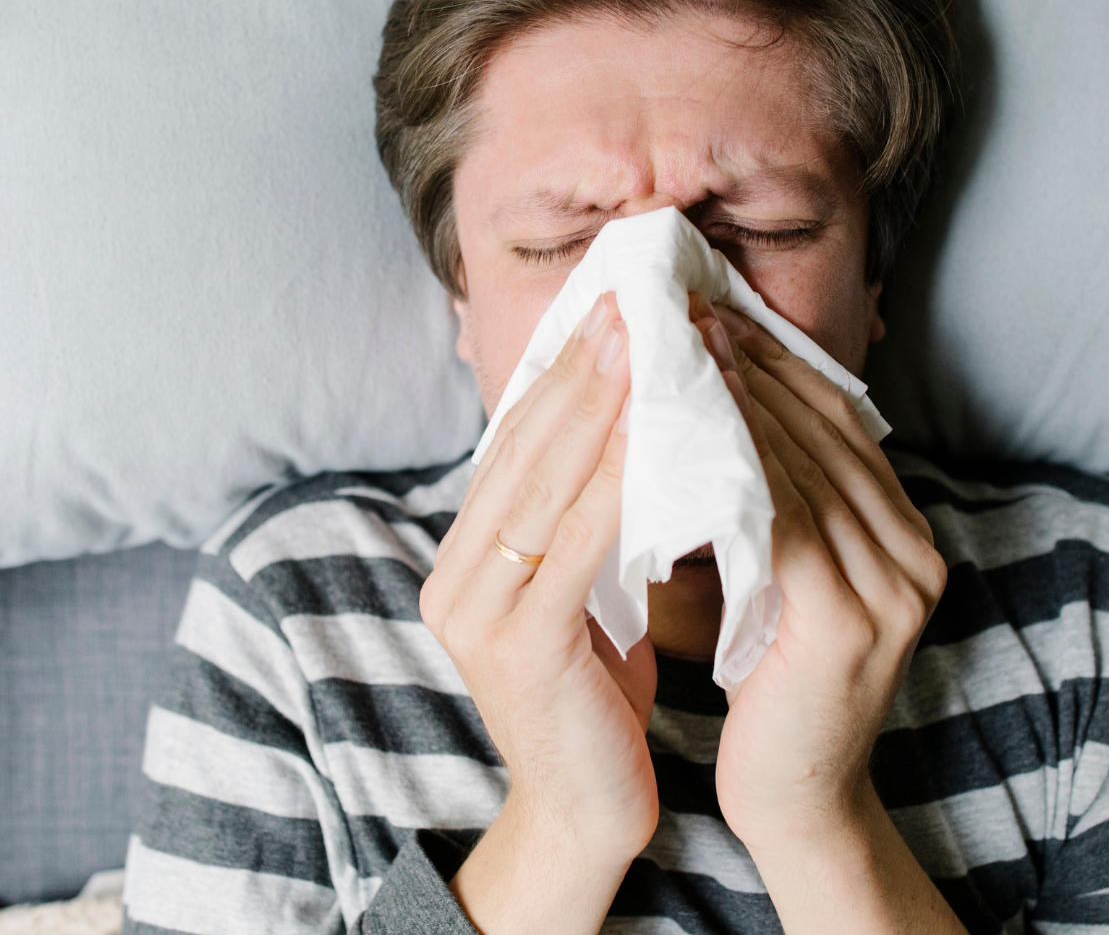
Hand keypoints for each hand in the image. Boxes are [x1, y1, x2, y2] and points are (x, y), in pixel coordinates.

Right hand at [420, 292, 653, 934]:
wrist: (584, 811)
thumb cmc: (597, 695)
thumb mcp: (582, 590)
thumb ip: (581, 518)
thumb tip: (625, 422)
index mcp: (465, 555)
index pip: (515, 441)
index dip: (565, 368)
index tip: (614, 303)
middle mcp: (454, 575)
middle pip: (523, 448)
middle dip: (583, 367)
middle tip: (633, 298)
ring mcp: (476, 613)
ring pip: (544, 486)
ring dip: (601, 409)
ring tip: (647, 346)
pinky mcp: (518, 648)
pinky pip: (572, 549)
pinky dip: (614, 487)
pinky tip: (654, 442)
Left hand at [695, 301, 961, 933]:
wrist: (796, 801)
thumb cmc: (771, 687)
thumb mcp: (780, 577)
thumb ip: (773, 504)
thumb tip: (716, 404)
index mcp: (901, 531)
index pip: (835, 418)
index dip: (771, 358)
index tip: (704, 308)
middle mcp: (911, 551)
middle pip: (823, 429)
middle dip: (746, 364)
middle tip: (678, 308)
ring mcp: (891, 588)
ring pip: (800, 467)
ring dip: (731, 405)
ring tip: (670, 354)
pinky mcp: (847, 624)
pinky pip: (779, 524)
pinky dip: (728, 475)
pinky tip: (675, 442)